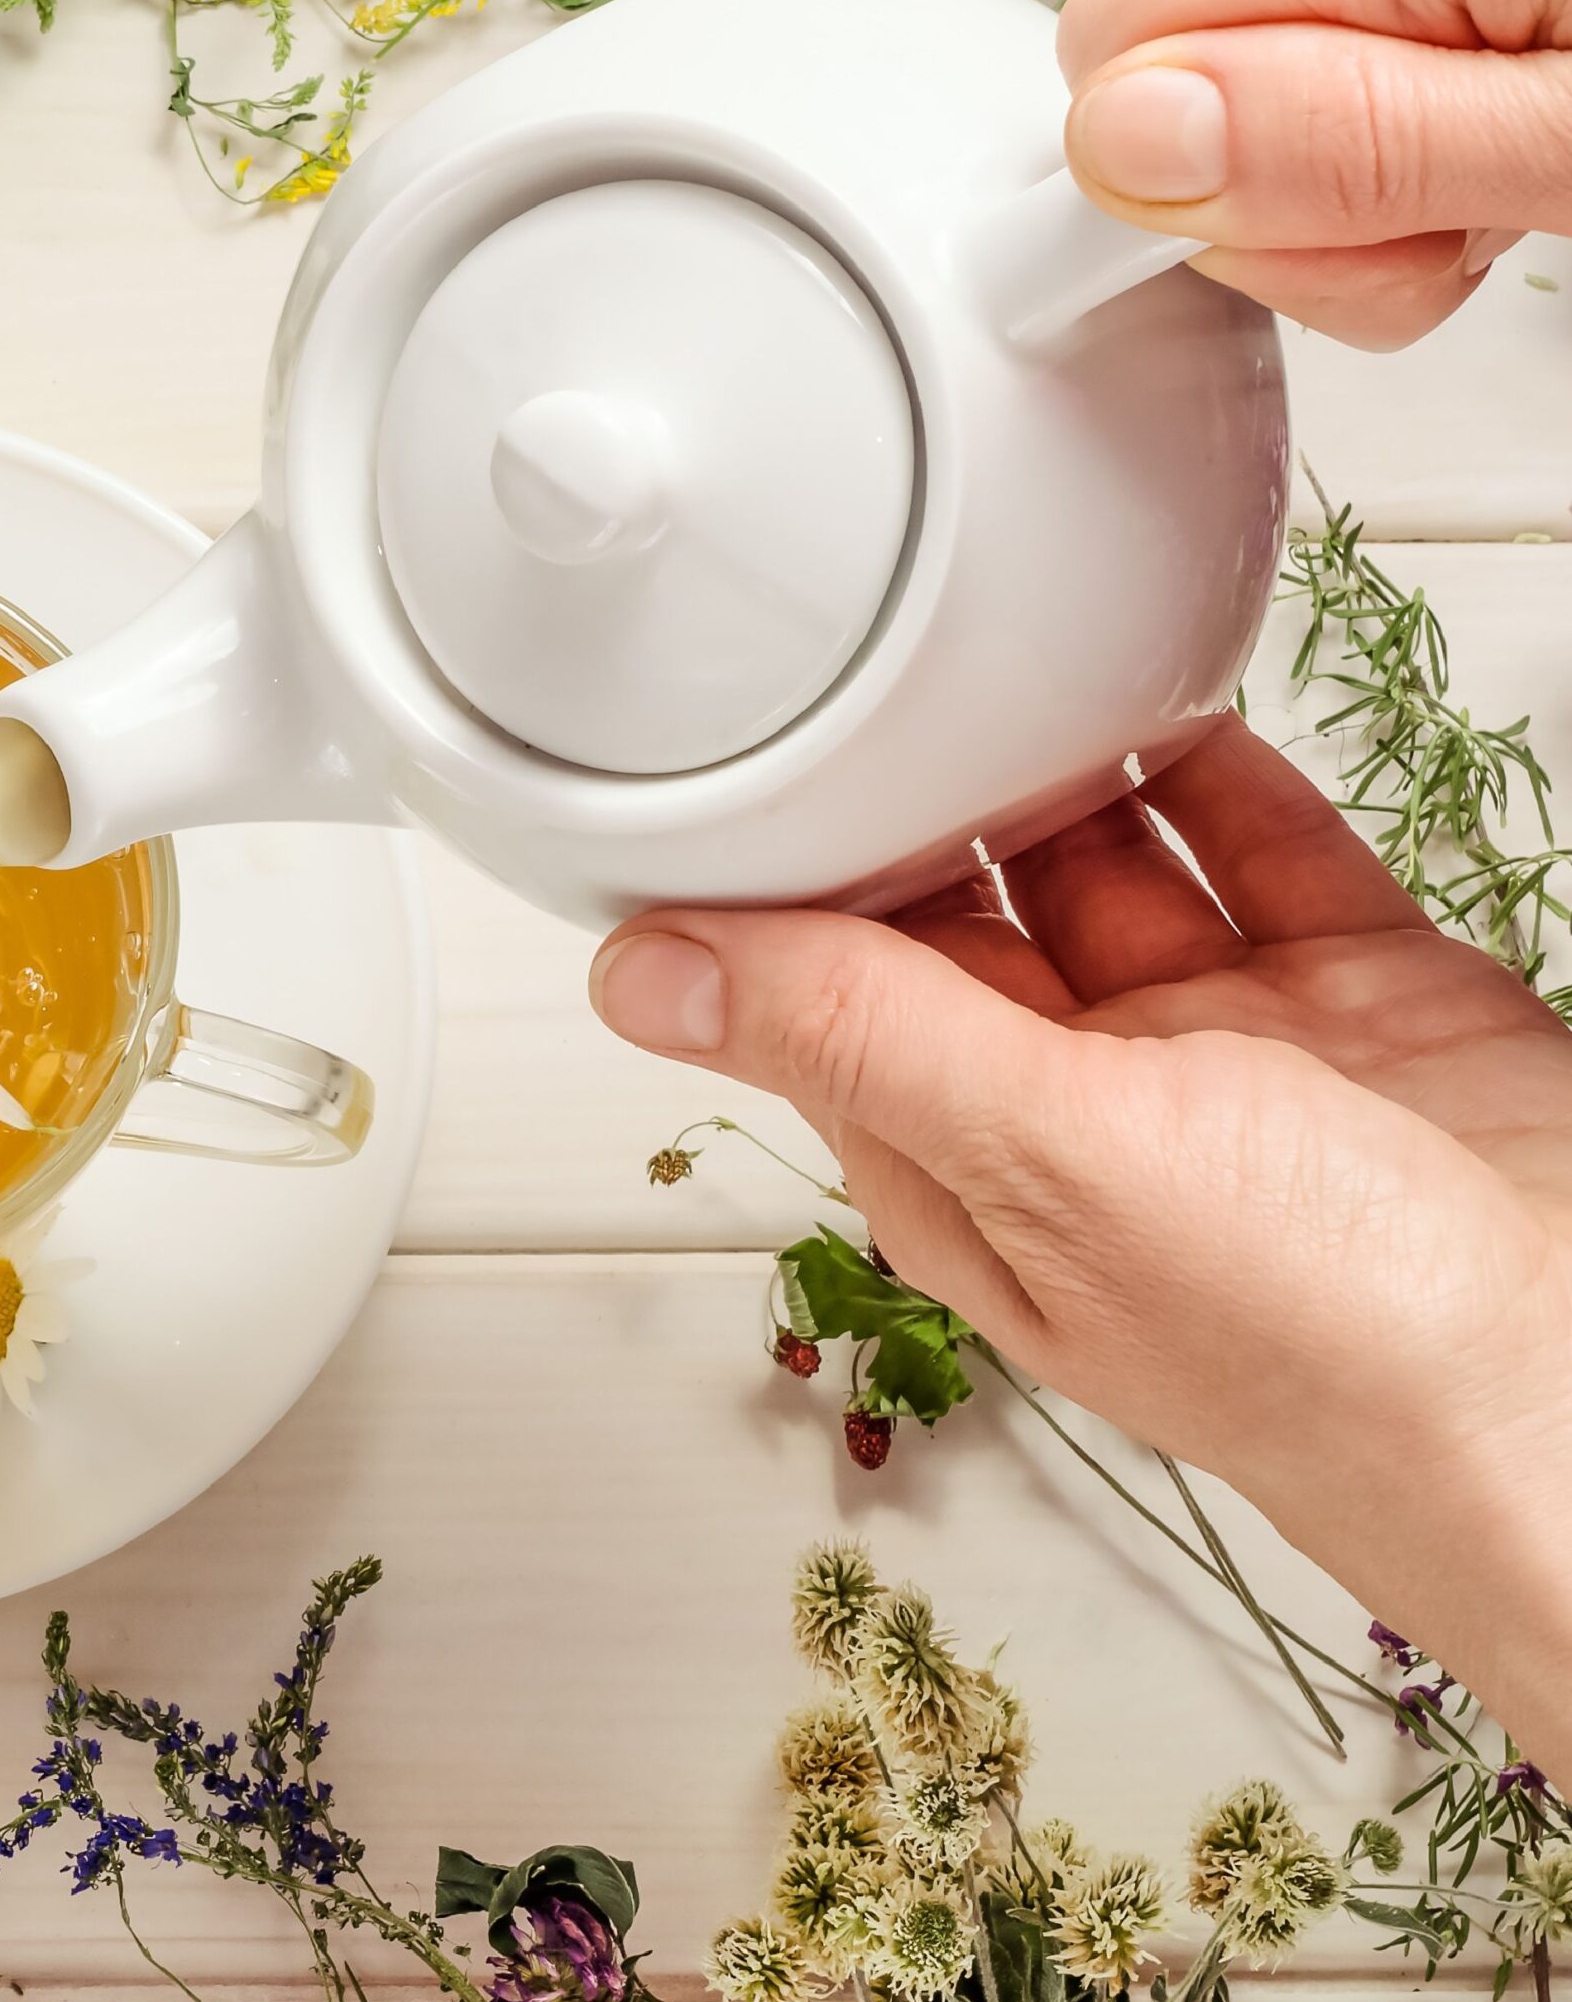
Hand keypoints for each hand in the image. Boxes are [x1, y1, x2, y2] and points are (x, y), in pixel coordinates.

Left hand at [589, 720, 1571, 1779]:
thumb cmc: (1339, 1347)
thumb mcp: (1053, 1159)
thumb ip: (858, 1039)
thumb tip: (640, 976)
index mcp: (975, 1173)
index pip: (826, 1002)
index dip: (772, 891)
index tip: (724, 764)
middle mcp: (1086, 1117)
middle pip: (959, 925)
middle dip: (913, 812)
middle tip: (865, 672)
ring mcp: (1229, 1056)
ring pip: (1106, 875)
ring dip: (1056, 774)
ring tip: (998, 655)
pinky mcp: (1361, 1001)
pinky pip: (1262, 855)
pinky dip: (1212, 775)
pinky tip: (1161, 691)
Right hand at [1056, 0, 1571, 346]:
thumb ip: (1352, 150)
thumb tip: (1120, 142)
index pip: (1124, 42)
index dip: (1156, 192)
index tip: (1246, 265)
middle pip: (1194, 61)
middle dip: (1278, 202)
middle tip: (1445, 240)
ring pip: (1279, 71)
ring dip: (1363, 188)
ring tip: (1511, 209)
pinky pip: (1378, 45)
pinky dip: (1427, 140)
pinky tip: (1526, 170)